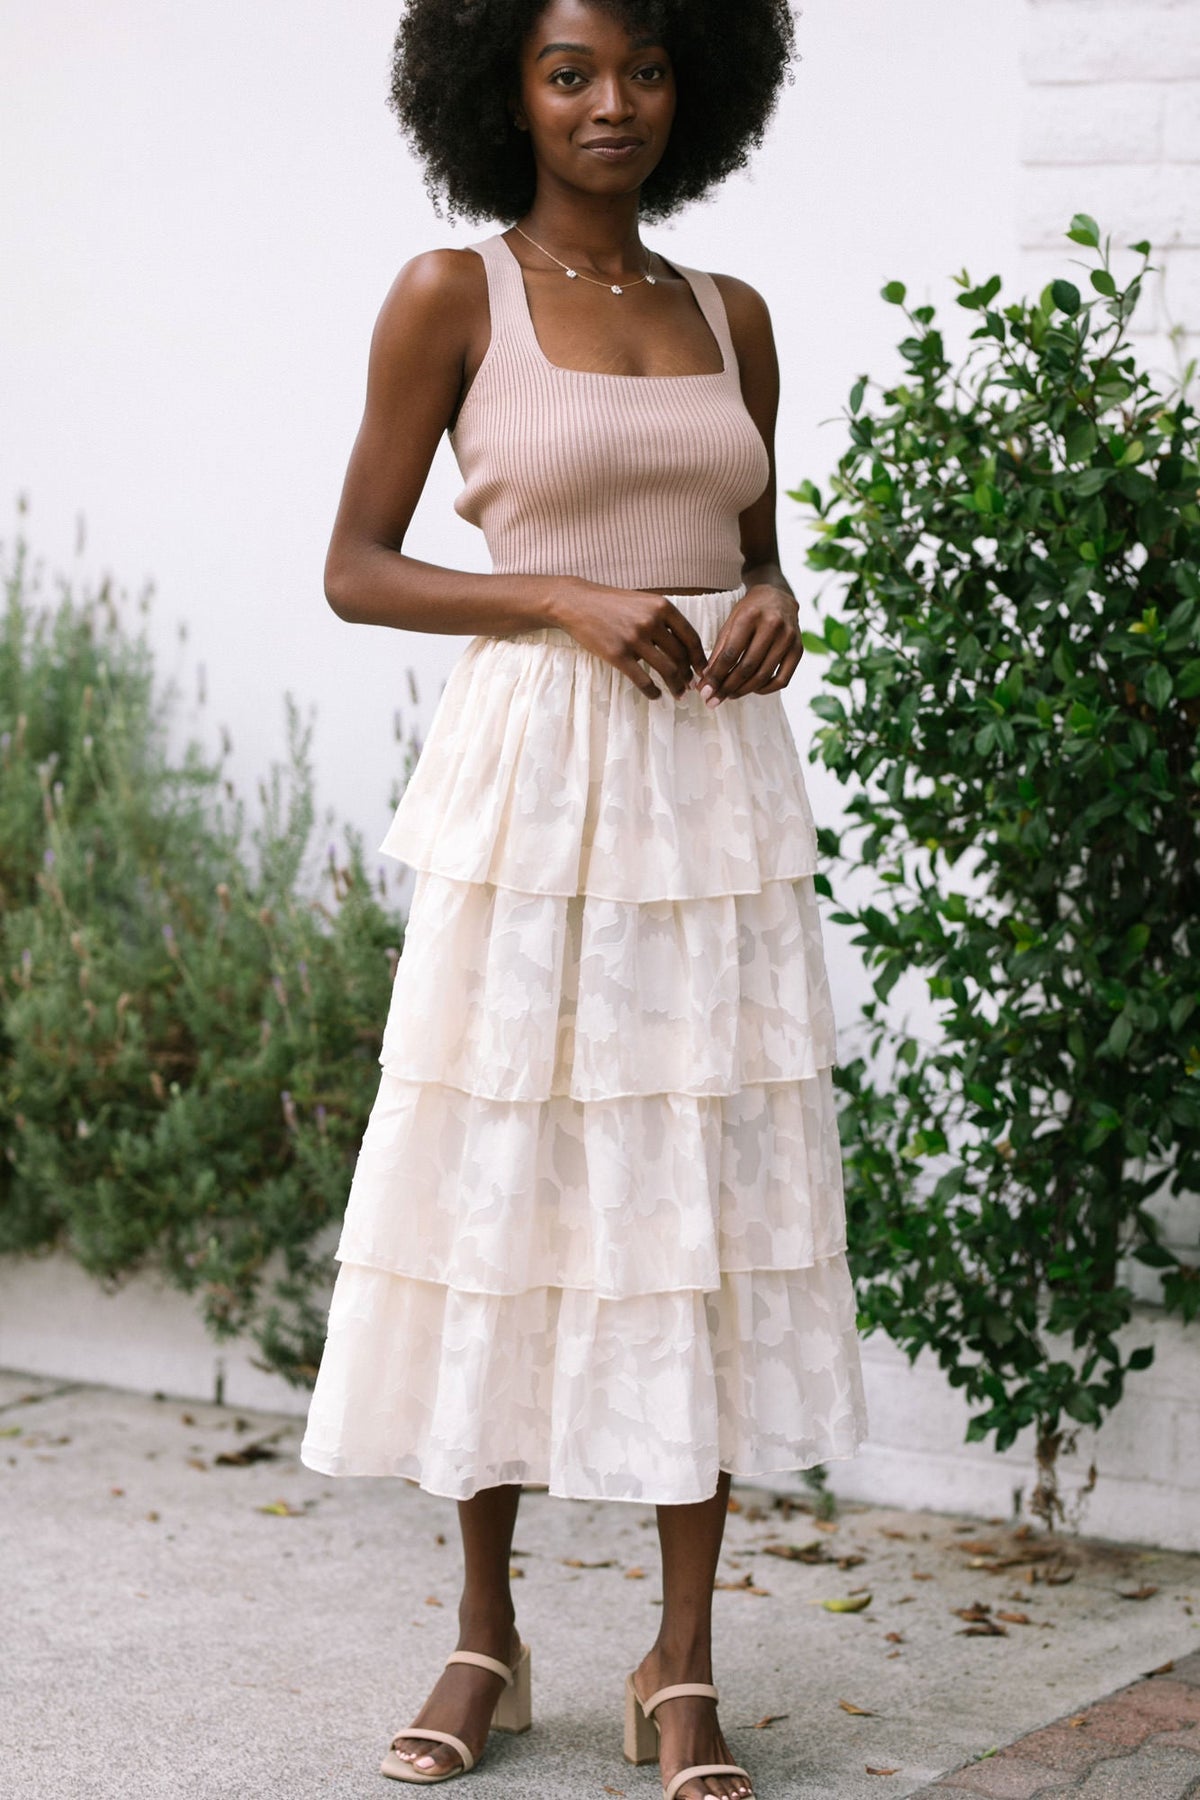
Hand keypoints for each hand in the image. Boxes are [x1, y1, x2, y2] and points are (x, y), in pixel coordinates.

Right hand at [550, 581, 706, 699]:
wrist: (576, 603)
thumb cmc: (610, 603)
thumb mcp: (642, 602)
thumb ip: (663, 619)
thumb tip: (684, 646)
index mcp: (662, 607)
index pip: (691, 637)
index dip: (700, 658)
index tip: (703, 670)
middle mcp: (651, 622)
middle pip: (680, 656)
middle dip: (689, 675)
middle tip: (690, 685)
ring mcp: (634, 639)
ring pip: (666, 670)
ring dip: (676, 686)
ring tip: (678, 694)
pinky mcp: (617, 655)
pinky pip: (643, 680)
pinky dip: (653, 691)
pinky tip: (656, 695)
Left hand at [696, 583, 802, 704]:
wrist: (778, 597)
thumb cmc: (750, 611)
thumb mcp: (731, 623)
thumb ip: (719, 650)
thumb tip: (707, 680)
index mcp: (750, 615)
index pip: (730, 654)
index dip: (716, 676)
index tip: (705, 691)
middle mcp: (772, 625)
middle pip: (747, 667)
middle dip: (727, 687)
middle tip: (714, 700)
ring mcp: (788, 638)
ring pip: (763, 676)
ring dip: (743, 691)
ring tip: (729, 695)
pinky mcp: (798, 649)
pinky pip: (782, 679)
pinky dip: (766, 689)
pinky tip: (753, 689)